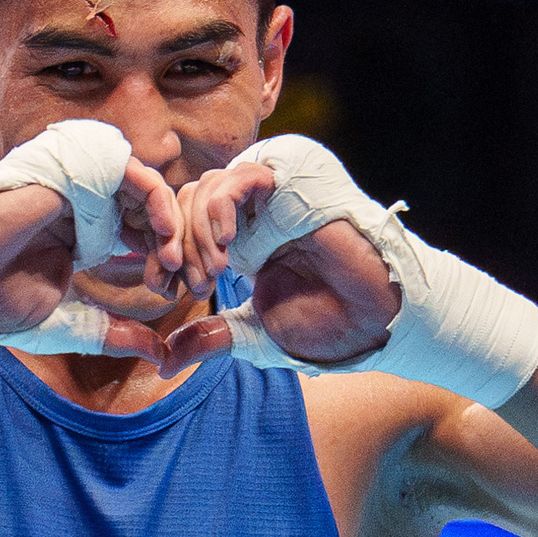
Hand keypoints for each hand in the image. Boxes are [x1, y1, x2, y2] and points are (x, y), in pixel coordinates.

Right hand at [0, 157, 181, 358]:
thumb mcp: (65, 325)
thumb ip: (112, 334)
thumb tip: (159, 354)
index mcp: (81, 239)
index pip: (138, 239)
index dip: (161, 262)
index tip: (172, 291)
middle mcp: (85, 209)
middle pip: (149, 213)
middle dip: (173, 244)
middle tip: (183, 276)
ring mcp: (80, 187)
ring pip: (145, 191)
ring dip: (168, 223)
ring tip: (170, 258)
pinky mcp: (74, 170)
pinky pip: (130, 172)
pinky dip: (154, 198)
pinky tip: (160, 233)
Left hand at [161, 162, 401, 373]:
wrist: (374, 319)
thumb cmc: (325, 324)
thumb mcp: (252, 332)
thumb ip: (209, 337)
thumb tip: (163, 361)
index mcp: (241, 234)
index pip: (181, 224)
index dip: (165, 254)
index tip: (165, 290)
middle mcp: (252, 209)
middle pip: (186, 202)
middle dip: (177, 246)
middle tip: (196, 285)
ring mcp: (271, 191)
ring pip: (207, 187)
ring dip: (198, 232)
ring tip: (216, 271)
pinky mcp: (293, 178)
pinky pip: (241, 175)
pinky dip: (221, 206)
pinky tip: (227, 240)